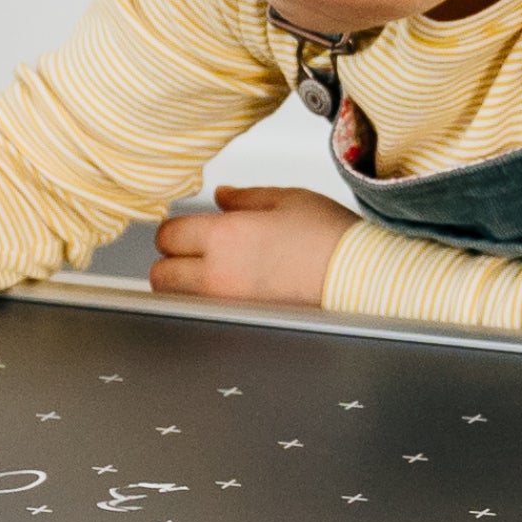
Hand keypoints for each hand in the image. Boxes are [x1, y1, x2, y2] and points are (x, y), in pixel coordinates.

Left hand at [150, 183, 352, 309]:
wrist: (360, 277)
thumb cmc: (331, 237)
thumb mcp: (287, 199)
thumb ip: (245, 198)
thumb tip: (221, 197)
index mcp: (226, 235)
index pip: (168, 235)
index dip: (174, 230)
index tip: (186, 230)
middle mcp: (219, 274)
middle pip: (161, 276)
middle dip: (169, 263)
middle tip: (188, 256)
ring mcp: (229, 305)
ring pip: (178, 301)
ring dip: (183, 287)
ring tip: (206, 276)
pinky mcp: (244, 324)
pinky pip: (206, 315)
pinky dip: (206, 305)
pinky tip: (228, 294)